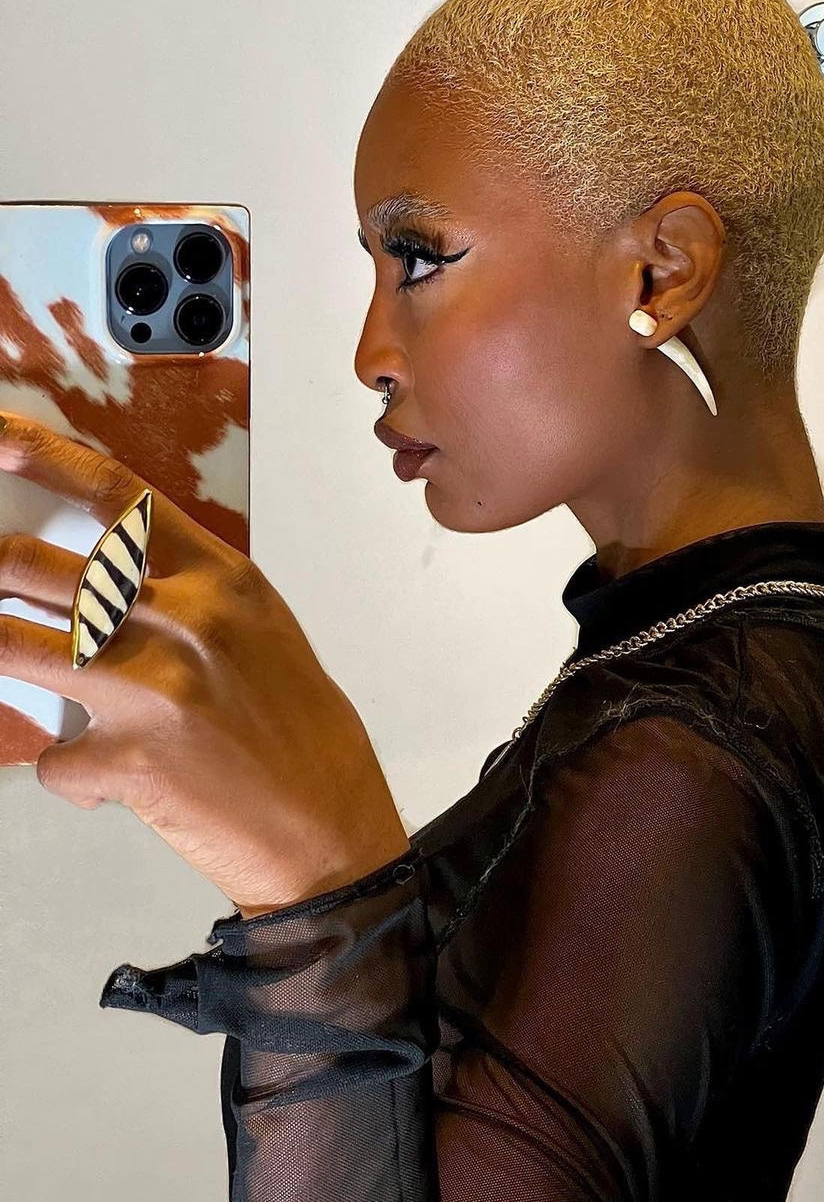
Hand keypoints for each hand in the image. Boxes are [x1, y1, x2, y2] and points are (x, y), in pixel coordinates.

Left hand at [0, 412, 410, 917]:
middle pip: (38, 568)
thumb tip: (104, 586)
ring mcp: (151, 686)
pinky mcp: (127, 757)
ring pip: (12, 645)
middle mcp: (185, 620)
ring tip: (9, 653)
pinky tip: (105, 781)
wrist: (328, 826)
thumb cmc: (299, 730)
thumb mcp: (257, 634)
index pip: (119, 497)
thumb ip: (187, 597)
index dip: (46, 460)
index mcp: (223, 580)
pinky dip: (69, 773)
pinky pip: (54, 758)